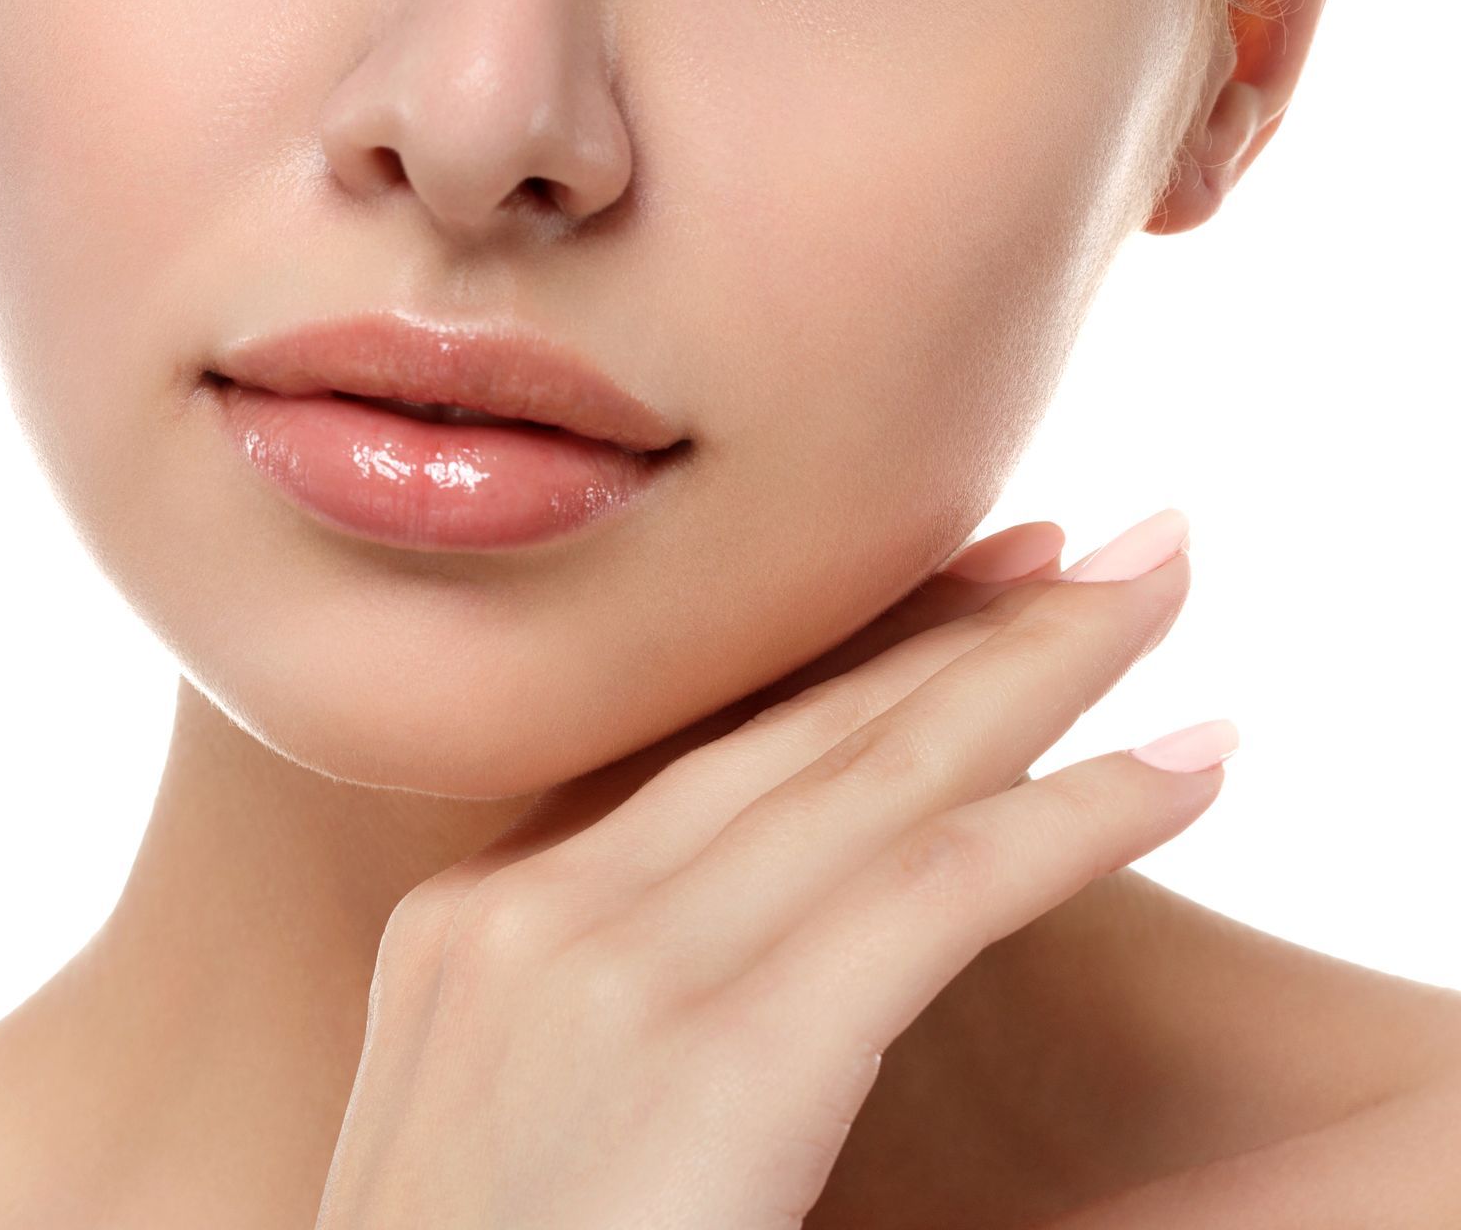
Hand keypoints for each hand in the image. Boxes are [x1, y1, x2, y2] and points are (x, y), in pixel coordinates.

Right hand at [315, 508, 1229, 1229]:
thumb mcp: (489, 1114)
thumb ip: (582, 1000)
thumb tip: (732, 953)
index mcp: (473, 922)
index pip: (684, 749)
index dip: (834, 658)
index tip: (950, 595)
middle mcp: (528, 910)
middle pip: (784, 728)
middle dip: (947, 627)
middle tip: (1078, 549)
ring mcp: (607, 969)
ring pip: (874, 773)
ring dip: (1040, 671)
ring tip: (1156, 588)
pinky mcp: (718, 1060)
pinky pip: (935, 891)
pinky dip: (1077, 818)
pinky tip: (1190, 767)